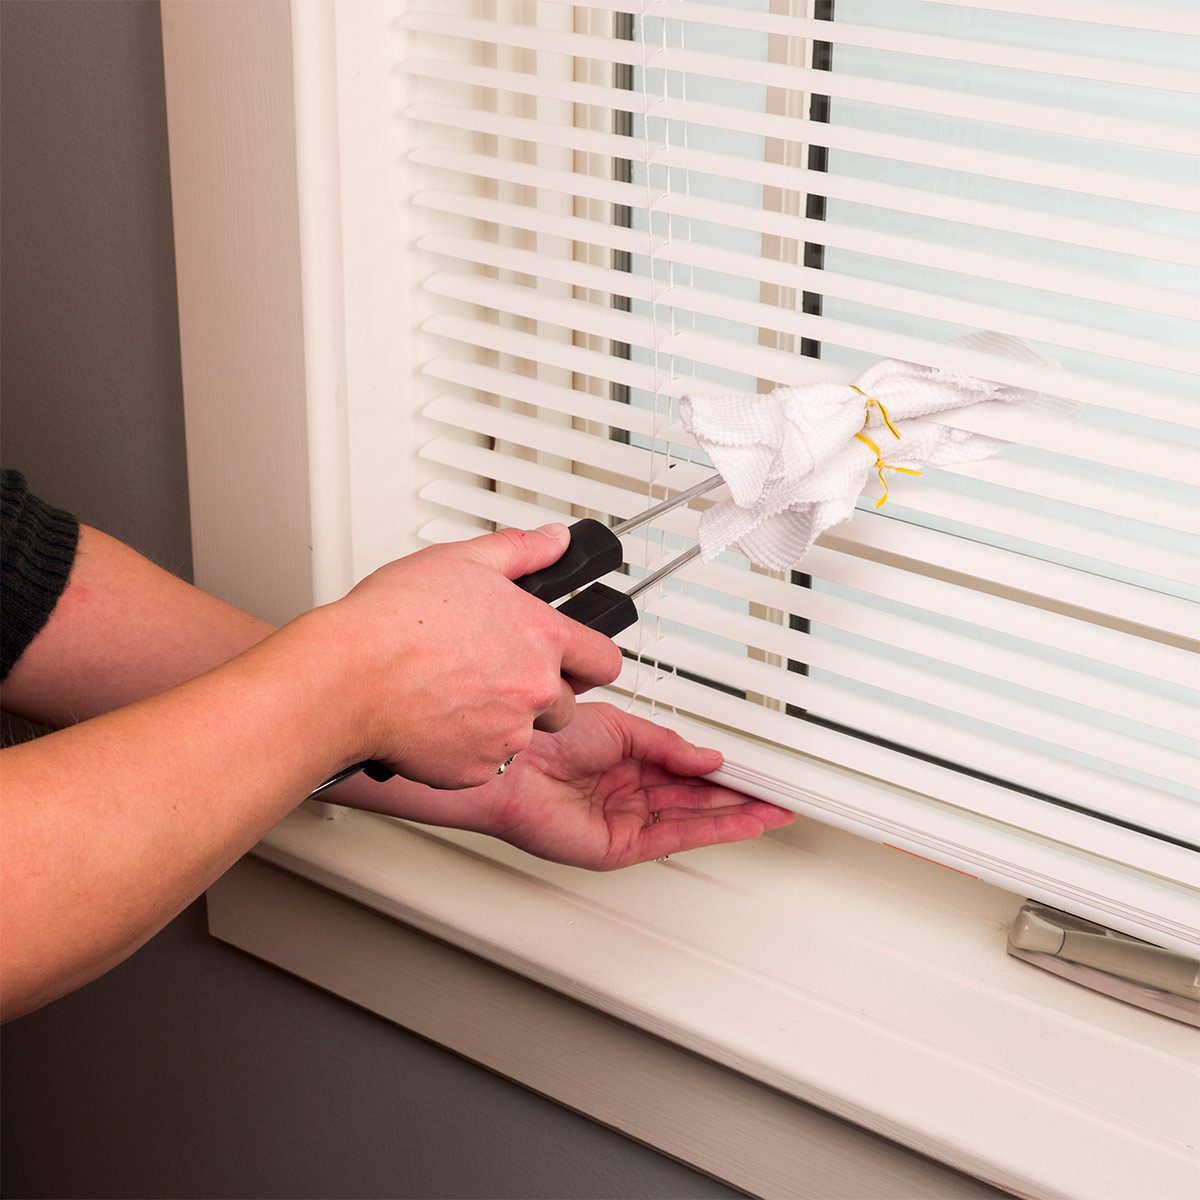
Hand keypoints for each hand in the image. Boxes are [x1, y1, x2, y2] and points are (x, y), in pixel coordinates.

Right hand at [327, 526, 621, 788]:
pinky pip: (486, 762)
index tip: (576, 658)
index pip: (604, 659)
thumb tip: (555, 540)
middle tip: (496, 674)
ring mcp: (507, 733)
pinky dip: (467, 747)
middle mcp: (534, 689)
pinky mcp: (476, 769)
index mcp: (541, 637)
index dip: (589, 658)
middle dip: (541, 693)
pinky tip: (437, 719)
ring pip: (524, 734)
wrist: (348, 677)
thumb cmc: (393, 621)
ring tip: (459, 693)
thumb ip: (521, 550)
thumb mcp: (462, 560)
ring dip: (504, 720)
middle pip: (567, 703)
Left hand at [488, 703, 794, 867]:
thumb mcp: (621, 727)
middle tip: (776, 794)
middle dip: (738, 796)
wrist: (512, 766)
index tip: (753, 768)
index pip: (685, 768)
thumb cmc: (546, 740)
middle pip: (695, 797)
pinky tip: (740, 823)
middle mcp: (626, 791)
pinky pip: (675, 838)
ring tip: (773, 811)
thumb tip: (708, 757)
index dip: (721, 769)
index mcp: (624, 759)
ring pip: (692, 818)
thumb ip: (669, 746)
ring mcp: (624, 820)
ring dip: (735, 815)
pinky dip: (712, 830)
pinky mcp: (619, 847)